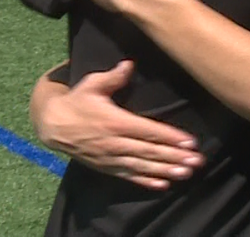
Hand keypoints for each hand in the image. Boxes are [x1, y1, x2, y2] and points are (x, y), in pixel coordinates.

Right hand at [35, 60, 204, 189]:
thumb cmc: (77, 101)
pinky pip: (129, 176)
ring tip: (186, 173)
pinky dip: (146, 181)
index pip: (148, 130)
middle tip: (197, 161)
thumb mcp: (91, 84)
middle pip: (150, 151)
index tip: (190, 141)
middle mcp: (114, 142)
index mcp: (115, 122)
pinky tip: (163, 184)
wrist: (52, 125)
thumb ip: (112, 77)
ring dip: (166, 170)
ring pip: (143, 166)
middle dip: (175, 156)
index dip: (170, 136)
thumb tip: (129, 64)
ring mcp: (110, 157)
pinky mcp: (106, 167)